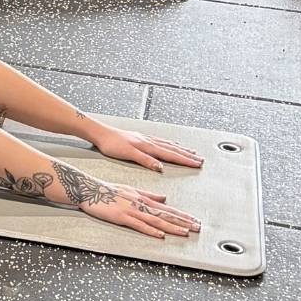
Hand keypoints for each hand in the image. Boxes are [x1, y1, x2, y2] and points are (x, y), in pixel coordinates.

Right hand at [74, 175, 203, 239]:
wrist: (90, 189)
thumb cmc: (107, 189)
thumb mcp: (131, 189)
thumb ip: (149, 194)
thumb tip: (164, 197)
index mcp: (144, 198)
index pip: (167, 208)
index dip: (182, 215)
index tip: (194, 220)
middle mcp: (141, 204)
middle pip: (166, 215)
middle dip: (183, 222)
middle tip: (197, 228)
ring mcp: (132, 211)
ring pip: (156, 220)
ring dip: (171, 227)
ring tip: (185, 232)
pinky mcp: (121, 217)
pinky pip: (138, 225)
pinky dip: (150, 230)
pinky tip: (159, 235)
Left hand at [87, 123, 204, 171]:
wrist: (100, 133)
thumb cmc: (111, 144)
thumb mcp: (128, 154)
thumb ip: (145, 160)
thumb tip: (161, 167)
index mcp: (148, 146)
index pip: (171, 154)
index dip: (185, 160)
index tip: (197, 163)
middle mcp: (149, 141)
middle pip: (173, 149)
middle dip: (188, 155)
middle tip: (200, 159)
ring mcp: (145, 139)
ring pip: (168, 144)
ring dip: (181, 149)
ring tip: (191, 152)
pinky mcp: (140, 138)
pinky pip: (161, 141)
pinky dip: (170, 144)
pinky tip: (170, 144)